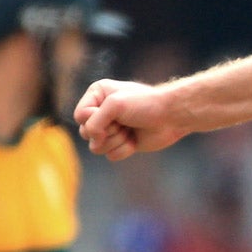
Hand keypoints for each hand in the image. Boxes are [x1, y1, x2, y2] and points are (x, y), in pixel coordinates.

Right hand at [74, 79, 188, 160]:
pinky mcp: (121, 143)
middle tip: (124, 123)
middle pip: (85, 133)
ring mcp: (111, 129)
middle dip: (107, 132)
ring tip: (130, 131)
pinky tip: (135, 140)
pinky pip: (110, 155)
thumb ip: (94, 122)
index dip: (93, 120)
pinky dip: (124, 150)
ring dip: (116, 141)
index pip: (79, 116)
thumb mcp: (115, 105)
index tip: (112, 115)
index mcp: (97, 96)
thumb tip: (93, 140)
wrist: (172, 117)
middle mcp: (100, 112)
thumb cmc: (145, 104)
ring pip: (96, 147)